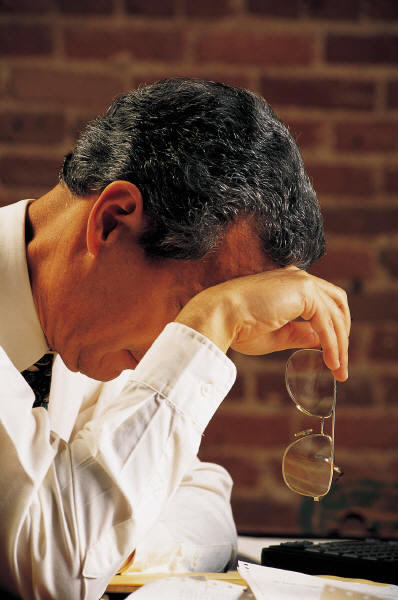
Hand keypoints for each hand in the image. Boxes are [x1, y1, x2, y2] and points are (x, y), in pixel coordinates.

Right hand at [174, 266, 349, 380]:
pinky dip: (332, 344)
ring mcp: (302, 281)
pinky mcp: (303, 291)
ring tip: (338, 370)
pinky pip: (326, 322)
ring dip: (340, 344)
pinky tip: (331, 362)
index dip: (333, 328)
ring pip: (335, 315)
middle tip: (341, 363)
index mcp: (290, 283)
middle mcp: (299, 278)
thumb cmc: (238, 327)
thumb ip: (300, 334)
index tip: (333, 354)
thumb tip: (320, 341)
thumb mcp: (277, 334)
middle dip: (343, 335)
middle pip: (337, 304)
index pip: (324, 303)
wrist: (219, 316)